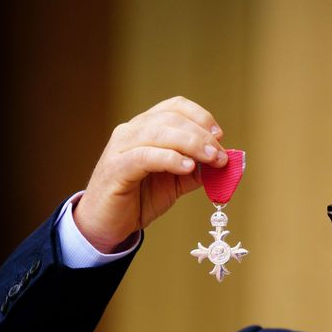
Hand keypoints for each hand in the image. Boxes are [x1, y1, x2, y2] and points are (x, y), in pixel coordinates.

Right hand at [74, 96, 228, 251]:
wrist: (108, 224)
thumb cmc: (140, 198)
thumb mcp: (176, 182)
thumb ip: (196, 170)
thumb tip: (223, 163)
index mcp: (146, 128)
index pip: (175, 107)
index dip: (201, 117)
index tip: (219, 136)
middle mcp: (132, 131)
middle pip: (171, 119)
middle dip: (202, 135)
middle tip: (221, 155)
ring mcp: (121, 147)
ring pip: (159, 132)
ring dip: (191, 144)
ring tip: (212, 159)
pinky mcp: (116, 168)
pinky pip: (144, 156)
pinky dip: (169, 158)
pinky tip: (187, 167)